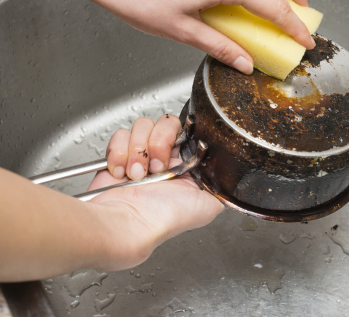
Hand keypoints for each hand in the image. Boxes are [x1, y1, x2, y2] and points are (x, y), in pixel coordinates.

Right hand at [86, 115, 223, 269]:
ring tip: (136, 174)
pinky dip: (119, 153)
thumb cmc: (166, 218)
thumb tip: (230, 176)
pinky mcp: (118, 155)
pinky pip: (120, 135)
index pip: (187, 131)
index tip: (175, 152)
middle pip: (165, 123)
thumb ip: (222, 186)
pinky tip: (121, 173)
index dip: (180, 136)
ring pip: (142, 126)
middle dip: (159, 143)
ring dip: (138, 150)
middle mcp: (164, 157)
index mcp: (184, 164)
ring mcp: (140, 154)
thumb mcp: (208, 205)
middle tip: (156, 167)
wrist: (131, 224)